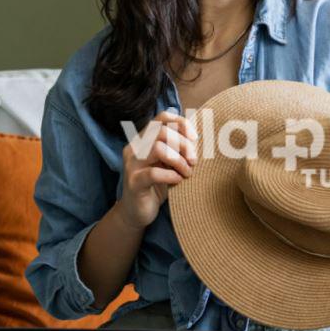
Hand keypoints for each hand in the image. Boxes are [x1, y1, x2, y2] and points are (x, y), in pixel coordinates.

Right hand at [115, 110, 197, 229]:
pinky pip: (154, 173)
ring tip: (187, 172)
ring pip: (158, 149)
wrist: (137, 213)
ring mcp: (132, 165)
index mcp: (143, 139)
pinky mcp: (134, 182)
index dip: (181, 123)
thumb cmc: (157, 185)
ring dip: (179, 160)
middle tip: (194, 161)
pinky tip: (178, 180)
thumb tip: (197, 133)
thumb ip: (177, 147)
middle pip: (162, 132)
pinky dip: (171, 175)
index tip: (194, 138)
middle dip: (184, 145)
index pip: (162, 118)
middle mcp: (134, 148)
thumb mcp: (168, 163)